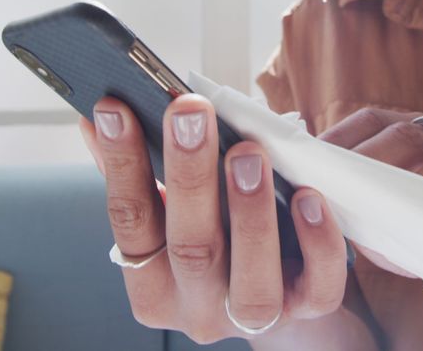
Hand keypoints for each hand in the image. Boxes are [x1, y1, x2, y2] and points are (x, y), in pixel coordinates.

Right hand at [79, 95, 349, 343]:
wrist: (285, 295)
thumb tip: (105, 113)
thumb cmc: (221, 238)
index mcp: (153, 281)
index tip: (117, 106)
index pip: (129, 222)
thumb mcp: (175, 214)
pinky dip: (316, 241)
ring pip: (250, 279)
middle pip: (189, 248)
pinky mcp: (307, 311)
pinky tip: (308, 197)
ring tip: (248, 152)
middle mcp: (197, 307)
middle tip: (190, 113)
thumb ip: (142, 171)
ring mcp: (252, 316)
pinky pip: (318, 287)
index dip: (121, 164)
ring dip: (249, 212)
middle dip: (188, 175)